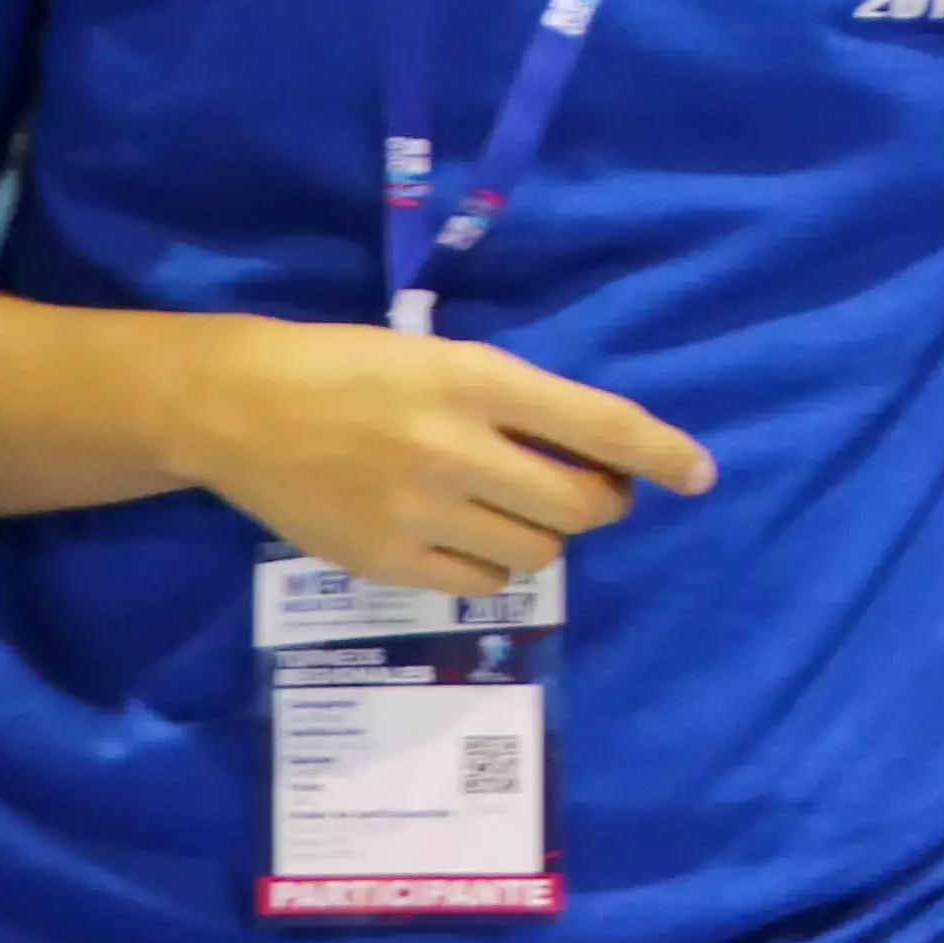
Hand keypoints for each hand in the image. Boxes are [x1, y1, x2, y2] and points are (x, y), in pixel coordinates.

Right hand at [167, 317, 715, 593]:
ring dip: (543, 535)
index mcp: (476, 379)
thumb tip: (595, 454)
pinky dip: (491, 567)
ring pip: (537, 551)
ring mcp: (421, 511)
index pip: (597, 423)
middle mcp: (457, 446)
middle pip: (580, 506)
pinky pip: (480, 584)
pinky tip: (467, 538)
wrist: (242, 407)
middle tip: (589, 493)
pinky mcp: (387, 561)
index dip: (661, 452)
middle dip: (602, 504)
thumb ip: (513, 404)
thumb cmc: (352, 368)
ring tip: (509, 509)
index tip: (701, 473)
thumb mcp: (441, 358)